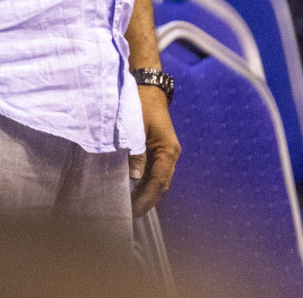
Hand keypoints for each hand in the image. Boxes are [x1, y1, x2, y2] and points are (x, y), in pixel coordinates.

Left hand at [129, 84, 178, 217]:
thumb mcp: (136, 128)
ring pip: (159, 179)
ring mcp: (166, 153)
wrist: (148, 89)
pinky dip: (146, 182)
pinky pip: (155, 171)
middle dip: (148, 200)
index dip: (147, 197)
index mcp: (168, 150)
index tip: (135, 211)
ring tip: (132, 206)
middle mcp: (171, 154)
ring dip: (148, 192)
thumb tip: (134, 177)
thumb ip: (137, 152)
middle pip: (161, 184)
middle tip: (131, 213)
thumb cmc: (141, 105)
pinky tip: (135, 189)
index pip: (159, 181)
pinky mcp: (159, 150)